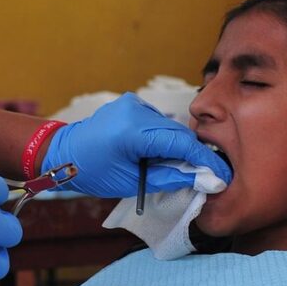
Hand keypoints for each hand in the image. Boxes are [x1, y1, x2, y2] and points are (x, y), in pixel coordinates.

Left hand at [43, 92, 231, 198]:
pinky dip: (164, 137)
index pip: (180, 143)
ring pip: (169, 126)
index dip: (204, 159)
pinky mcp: (131, 103)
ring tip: (182, 168)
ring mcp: (132, 103)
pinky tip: (159, 153)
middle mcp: (134, 111)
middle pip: (178, 132)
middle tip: (210, 174)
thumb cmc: (93, 171)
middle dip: (195, 154)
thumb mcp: (132, 182)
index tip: (222, 173)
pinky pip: (158, 121)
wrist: (63, 152)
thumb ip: (169, 178)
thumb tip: (202, 179)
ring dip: (178, 146)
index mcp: (132, 132)